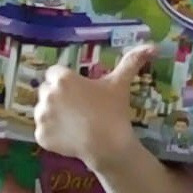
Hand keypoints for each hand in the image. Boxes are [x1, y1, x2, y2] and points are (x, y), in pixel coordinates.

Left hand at [34, 43, 154, 169]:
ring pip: (42, 111)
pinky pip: (43, 131)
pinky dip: (52, 134)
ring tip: (74, 123)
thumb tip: (153, 46)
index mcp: (63, 78)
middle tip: (78, 107)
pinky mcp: (40, 136)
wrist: (109, 146)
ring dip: (53, 114)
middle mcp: (47, 94)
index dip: (66, 81)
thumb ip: (132, 61)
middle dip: (58, 97)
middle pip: (46, 90)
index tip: (79, 91)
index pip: (55, 73)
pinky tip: (69, 136)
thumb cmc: (113, 111)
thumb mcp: (120, 83)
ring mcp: (41, 117)